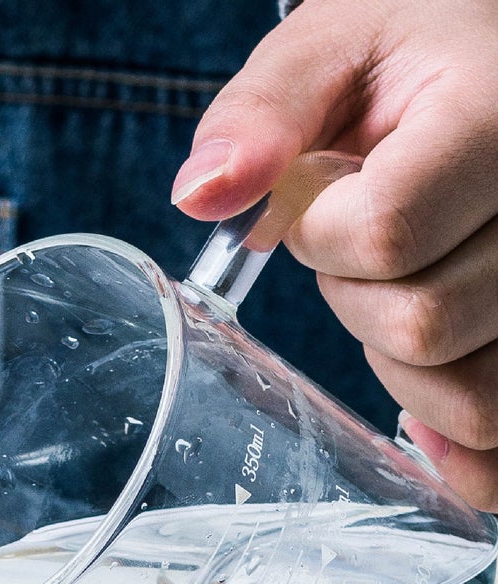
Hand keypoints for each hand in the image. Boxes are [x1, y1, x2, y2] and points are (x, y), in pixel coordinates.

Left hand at [171, 0, 497, 508]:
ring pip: (477, 399)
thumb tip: (202, 193)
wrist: (494, 58)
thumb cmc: (415, 49)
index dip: (323, 237)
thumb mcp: (333, 43)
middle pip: (426, 325)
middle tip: (368, 245)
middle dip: (359, 301)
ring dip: (406, 368)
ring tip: (411, 289)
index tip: (326, 197)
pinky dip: (461, 453)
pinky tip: (425, 415)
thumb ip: (263, 111)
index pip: (384, 234)